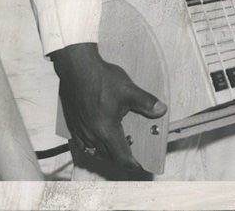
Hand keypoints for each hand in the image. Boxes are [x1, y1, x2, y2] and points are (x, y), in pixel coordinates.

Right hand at [51, 42, 166, 171]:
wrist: (77, 69)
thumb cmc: (102, 79)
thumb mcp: (129, 90)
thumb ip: (146, 102)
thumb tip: (161, 110)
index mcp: (106, 130)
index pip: (120, 156)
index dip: (131, 164)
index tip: (139, 166)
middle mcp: (91, 135)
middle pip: (107, 156)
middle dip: (120, 158)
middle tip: (131, 154)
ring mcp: (80, 131)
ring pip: (94, 150)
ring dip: (106, 152)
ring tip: (117, 146)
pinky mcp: (73, 125)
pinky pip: (83, 143)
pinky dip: (92, 145)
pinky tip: (98, 137)